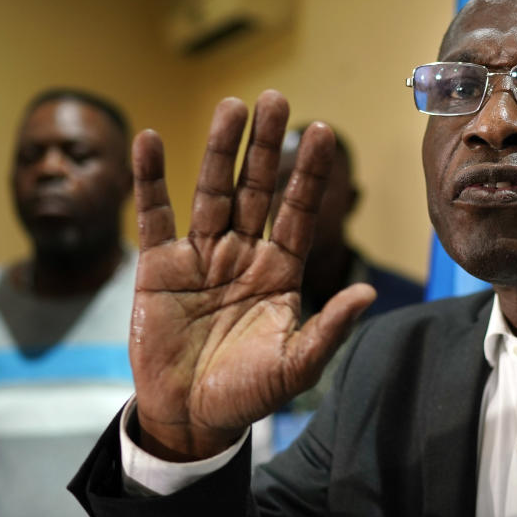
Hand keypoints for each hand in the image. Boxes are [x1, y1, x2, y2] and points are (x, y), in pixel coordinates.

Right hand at [128, 90, 375, 460]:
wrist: (190, 417)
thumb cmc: (247, 393)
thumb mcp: (295, 367)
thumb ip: (329, 329)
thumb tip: (366, 294)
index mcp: (280, 271)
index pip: (299, 212)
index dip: (310, 174)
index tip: (323, 132)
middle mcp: (243, 253)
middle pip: (256, 189)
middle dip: (265, 147)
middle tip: (275, 99)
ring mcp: (201, 256)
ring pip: (211, 192)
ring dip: (220, 150)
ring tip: (230, 107)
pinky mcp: (159, 267)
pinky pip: (154, 216)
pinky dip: (151, 179)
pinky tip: (150, 140)